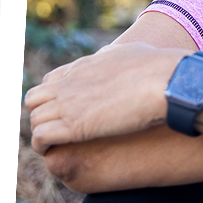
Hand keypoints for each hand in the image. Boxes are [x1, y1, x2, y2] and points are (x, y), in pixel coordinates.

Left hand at [25, 42, 188, 154]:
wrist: (168, 82)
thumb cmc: (160, 68)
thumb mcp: (132, 51)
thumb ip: (116, 54)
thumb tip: (113, 53)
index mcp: (85, 65)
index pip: (50, 81)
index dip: (55, 97)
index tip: (68, 111)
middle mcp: (72, 82)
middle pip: (34, 99)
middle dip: (42, 114)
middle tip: (60, 130)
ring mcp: (70, 103)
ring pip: (34, 119)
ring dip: (43, 132)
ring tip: (57, 145)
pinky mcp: (74, 125)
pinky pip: (40, 138)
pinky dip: (43, 146)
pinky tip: (56, 151)